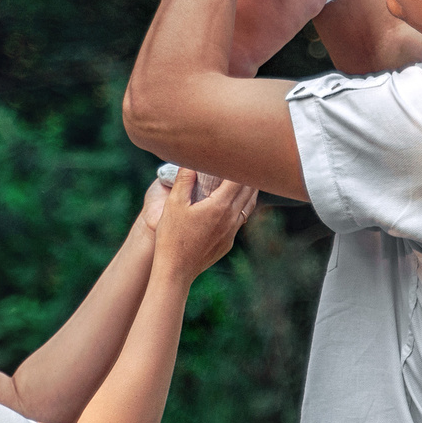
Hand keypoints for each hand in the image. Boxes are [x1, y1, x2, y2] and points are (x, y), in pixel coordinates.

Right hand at [149, 165, 254, 283]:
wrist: (176, 270)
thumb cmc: (172, 236)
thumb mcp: (174, 204)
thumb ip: (185, 180)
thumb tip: (191, 160)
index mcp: (220, 206)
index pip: (240, 178)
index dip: (241, 163)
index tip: (240, 152)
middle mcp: (231, 218)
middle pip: (250, 191)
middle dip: (249, 174)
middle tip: (248, 160)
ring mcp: (232, 232)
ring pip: (248, 206)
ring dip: (248, 191)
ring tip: (246, 178)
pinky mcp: (228, 243)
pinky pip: (240, 220)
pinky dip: (240, 207)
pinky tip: (232, 203)